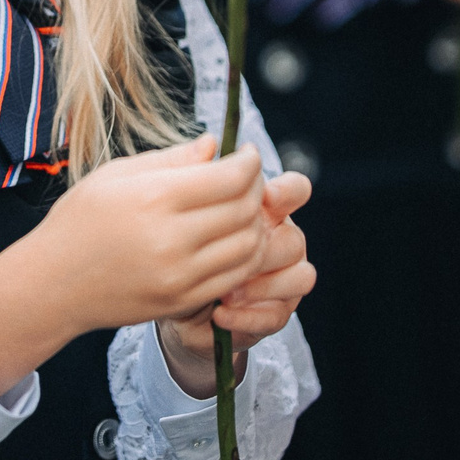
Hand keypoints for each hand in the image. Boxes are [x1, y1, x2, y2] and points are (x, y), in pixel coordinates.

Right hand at [0, 138, 269, 397]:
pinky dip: (246, 254)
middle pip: (245, 209)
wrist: (53, 283)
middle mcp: (171, 240)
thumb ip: (171, 159)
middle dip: (257, 188)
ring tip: (243, 208)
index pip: (230, 178)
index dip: (250, 161)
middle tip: (247, 178)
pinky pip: (236, 276)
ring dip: (256, 223)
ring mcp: (179, 276)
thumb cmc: (79, 221)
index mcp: (153, 198)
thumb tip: (214, 145)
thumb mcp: (116, 175)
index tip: (248, 153)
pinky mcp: (182, 301)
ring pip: (249, 245)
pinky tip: (234, 238)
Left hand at [157, 168, 313, 397]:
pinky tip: (219, 314)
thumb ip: (190, 174)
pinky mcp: (270, 313)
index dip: (288, 192)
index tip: (266, 195)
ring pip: (300, 276)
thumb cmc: (166, 237)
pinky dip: (250, 315)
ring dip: (265, 283)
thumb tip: (209, 143)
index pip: (295, 191)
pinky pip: (277, 314)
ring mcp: (280, 278)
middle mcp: (278, 240)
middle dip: (269, 246)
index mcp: (262, 209)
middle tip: (234, 252)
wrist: (160, 293)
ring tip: (226, 291)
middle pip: (296, 237)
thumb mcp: (170, 203)